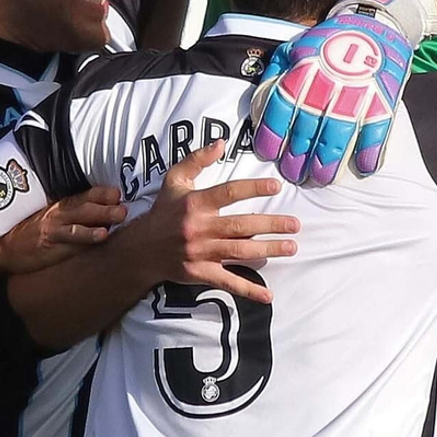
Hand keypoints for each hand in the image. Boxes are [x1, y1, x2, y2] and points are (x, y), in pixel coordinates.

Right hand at [0, 186, 124, 272]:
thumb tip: (108, 214)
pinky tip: (98, 240)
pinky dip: (84, 241)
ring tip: (112, 224)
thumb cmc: (34, 233)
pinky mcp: (49, 247)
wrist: (5, 249)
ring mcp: (53, 231)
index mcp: (62, 206)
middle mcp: (58, 215)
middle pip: (84, 208)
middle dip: (104, 207)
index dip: (101, 194)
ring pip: (77, 225)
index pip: (85, 196)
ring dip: (96, 223)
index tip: (118, 193)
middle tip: (123, 208)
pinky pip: (68, 244)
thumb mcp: (53, 217)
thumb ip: (77, 214)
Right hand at [129, 142, 298, 302]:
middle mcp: (199, 228)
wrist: (141, 249)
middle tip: (295, 224)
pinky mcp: (200, 273)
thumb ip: (196, 160)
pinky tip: (268, 294)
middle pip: (241, 226)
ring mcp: (200, 253)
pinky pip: (227, 282)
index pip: (229, 193)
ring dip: (268, 251)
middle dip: (271, 225)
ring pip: (240, 252)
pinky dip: (248, 289)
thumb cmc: (163, 211)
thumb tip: (221, 143)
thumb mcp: (174, 180)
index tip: (276, 186)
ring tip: (291, 247)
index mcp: (195, 203)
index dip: (253, 188)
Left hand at [250, 0, 415, 185]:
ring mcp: (357, 92)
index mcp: (303, 69)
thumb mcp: (294, 48)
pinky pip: (376, 131)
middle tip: (294, 174)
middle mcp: (328, 83)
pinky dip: (369, 152)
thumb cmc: (328, 43)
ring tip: (320, 178)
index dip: (272, 135)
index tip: (269, 154)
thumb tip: (259, 109)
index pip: (281, 108)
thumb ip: (275, 76)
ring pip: (338, 136)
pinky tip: (362, 168)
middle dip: (297, 158)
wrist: (374, 24)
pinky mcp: (383, 99)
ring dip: (327, 163)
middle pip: (307, 128)